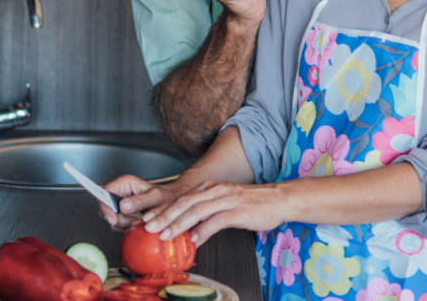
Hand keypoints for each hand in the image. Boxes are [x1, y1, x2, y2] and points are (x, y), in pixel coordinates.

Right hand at [98, 175, 188, 232]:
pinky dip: (126, 228)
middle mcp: (120, 193)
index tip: (113, 219)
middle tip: (132, 223)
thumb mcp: (155, 197)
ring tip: (139, 223)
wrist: (175, 204)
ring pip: (111, 218)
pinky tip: (138, 226)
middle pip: (106, 207)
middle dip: (117, 219)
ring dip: (123, 225)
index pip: (105, 192)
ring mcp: (120, 205)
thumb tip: (122, 206)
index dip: (105, 206)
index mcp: (125, 183)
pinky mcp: (123, 215)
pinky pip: (118, 225)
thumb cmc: (167, 196)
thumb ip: (139, 201)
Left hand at [140, 180, 284, 246]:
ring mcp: (226, 200)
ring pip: (196, 210)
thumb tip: (190, 231)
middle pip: (184, 202)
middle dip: (164, 216)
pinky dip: (203, 231)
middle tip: (149, 227)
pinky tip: (194, 240)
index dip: (163, 209)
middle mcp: (215, 190)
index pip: (181, 198)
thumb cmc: (252, 203)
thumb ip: (206, 214)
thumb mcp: (224, 203)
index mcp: (210, 187)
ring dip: (178, 223)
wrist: (278, 199)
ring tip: (165, 235)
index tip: (148, 220)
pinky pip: (216, 221)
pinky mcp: (237, 211)